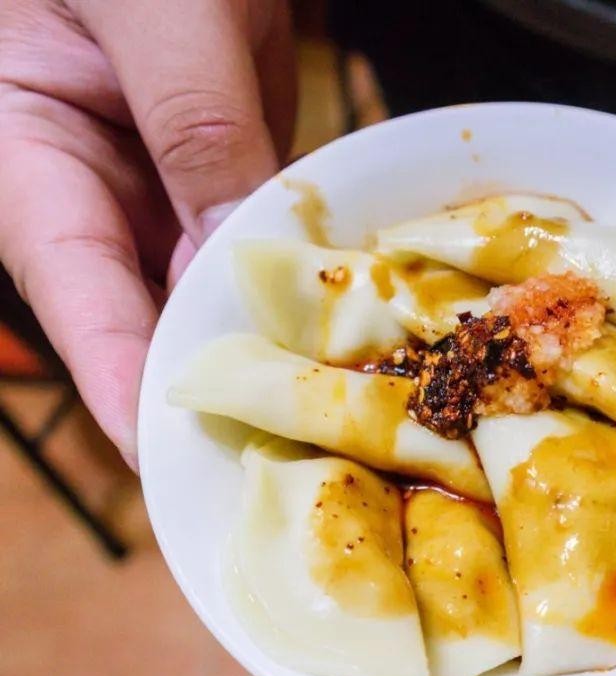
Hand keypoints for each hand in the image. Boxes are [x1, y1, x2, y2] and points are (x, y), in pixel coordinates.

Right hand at [0, 0, 294, 468]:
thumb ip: (195, 129)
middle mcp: (88, 181)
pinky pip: (254, 238)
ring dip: (265, 337)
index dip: (118, 383)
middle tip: (278, 451)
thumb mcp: (162, 14)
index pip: (71, 293)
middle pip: (142, 309)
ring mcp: (159, 179)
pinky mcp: (217, 166)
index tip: (165, 458)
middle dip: (208, 380)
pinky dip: (298, 277)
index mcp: (24, 149)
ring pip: (206, 284)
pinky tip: (350, 319)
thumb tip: (229, 254)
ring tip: (330, 404)